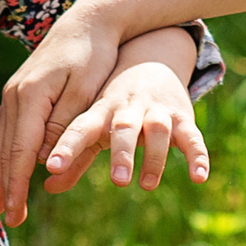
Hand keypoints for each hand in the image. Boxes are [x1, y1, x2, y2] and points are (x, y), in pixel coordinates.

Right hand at [0, 0, 123, 226]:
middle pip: (5, 150)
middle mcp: (15, 95)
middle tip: (2, 218)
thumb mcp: (85, 91)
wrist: (89, 19)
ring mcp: (14, 92)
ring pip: (0, 140)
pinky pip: (1, 126)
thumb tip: (39, 159)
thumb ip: (62, 125)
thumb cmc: (94, 55)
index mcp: (32, 97)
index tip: (14, 213)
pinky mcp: (18, 90)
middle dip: (3, 186)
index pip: (20, 152)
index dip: (15, 185)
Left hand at [59, 55, 209, 192]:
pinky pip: (192, 136)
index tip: (51, 167)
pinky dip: (198, 156)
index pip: (80, 128)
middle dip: (122, 153)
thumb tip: (47, 187)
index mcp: (101, 111)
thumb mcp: (94, 125)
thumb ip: (75, 157)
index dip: (66, 147)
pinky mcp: (183, 118)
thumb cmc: (115, 105)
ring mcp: (157, 111)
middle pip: (124, 128)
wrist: (152, 59)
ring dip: (154, 157)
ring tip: (146, 185)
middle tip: (118, 181)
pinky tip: (199, 177)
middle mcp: (129, 108)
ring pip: (157, 130)